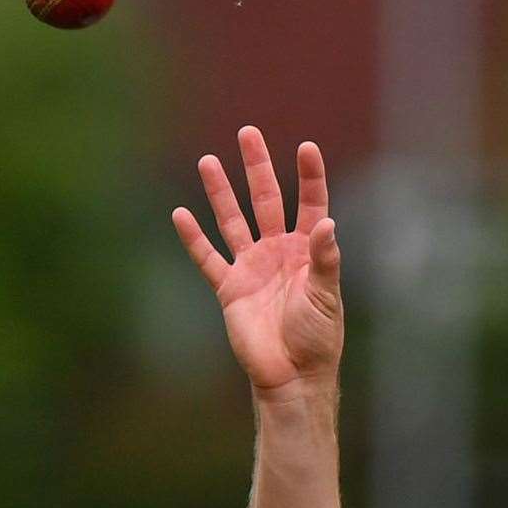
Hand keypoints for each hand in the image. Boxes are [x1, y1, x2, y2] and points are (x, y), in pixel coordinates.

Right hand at [172, 126, 343, 394]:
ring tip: (208, 161)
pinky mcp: (229, 288)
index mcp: (308, 251)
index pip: (310, 204)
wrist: (292, 375)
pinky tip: (181, 213)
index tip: (306, 147)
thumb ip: (325, 259)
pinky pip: (207, 257)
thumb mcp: (326, 296)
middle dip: (258, 168)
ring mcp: (252, 268)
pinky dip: (194, 238)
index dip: (309, 177)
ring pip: (233, 220)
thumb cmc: (318, 338)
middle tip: (249, 133)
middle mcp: (279, 252)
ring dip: (221, 192)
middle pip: (267, 200)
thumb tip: (327, 223)